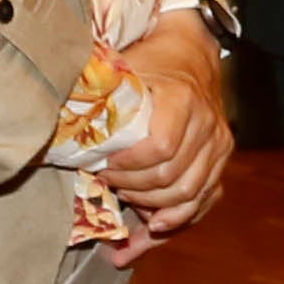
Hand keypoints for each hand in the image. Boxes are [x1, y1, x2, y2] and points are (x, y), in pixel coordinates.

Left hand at [94, 15, 231, 234]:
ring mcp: (218, 146)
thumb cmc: (151, 62)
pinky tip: (150, 232)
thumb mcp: (124, 70)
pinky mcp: (220, 161)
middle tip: (105, 183)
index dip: (127, 166)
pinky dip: (177, 222)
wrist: (190, 52)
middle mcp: (207, 125)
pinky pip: (203, 202)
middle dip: (133, 189)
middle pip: (172, 178)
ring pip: (189, 196)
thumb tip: (63, 131)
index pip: (159, 148)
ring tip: (123, 201)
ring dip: (152, 208)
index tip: (102, 165)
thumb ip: (100, 98)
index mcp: (183, 99)